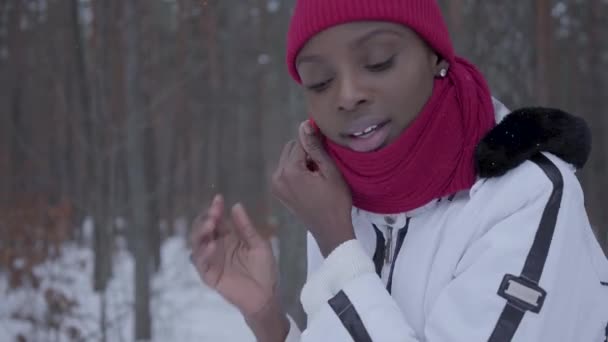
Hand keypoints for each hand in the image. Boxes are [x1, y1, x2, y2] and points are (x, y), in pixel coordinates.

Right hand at [190, 194, 277, 316]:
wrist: (266, 295)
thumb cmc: (264, 270)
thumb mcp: (258, 244)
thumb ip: (246, 227)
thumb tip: (236, 205)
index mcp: (229, 237)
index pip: (217, 220)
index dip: (215, 209)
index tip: (218, 199)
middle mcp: (217, 246)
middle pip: (203, 229)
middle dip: (206, 219)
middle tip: (214, 214)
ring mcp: (211, 261)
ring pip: (197, 244)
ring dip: (201, 233)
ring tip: (210, 226)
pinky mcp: (209, 275)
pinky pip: (201, 263)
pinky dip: (204, 254)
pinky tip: (211, 246)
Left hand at [271, 121, 354, 256]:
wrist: (330, 230)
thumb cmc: (335, 201)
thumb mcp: (329, 171)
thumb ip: (315, 147)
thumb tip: (303, 125)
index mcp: (289, 171)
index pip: (300, 142)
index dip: (315, 144)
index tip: (327, 152)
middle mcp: (277, 177)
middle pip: (291, 148)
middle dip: (306, 152)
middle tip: (323, 167)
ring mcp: (276, 185)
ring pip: (288, 159)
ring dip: (302, 161)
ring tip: (318, 176)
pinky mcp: (278, 192)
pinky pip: (286, 171)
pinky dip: (297, 171)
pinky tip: (311, 182)